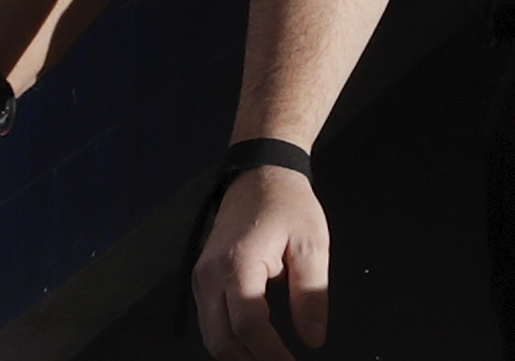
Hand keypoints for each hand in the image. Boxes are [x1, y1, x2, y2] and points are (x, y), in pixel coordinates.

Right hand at [190, 165, 329, 359]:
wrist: (259, 172)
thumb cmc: (287, 203)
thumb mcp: (311, 245)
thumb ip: (312, 295)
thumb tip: (313, 339)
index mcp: (237, 264)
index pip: (249, 328)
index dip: (272, 357)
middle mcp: (210, 274)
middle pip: (221, 342)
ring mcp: (201, 277)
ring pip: (212, 337)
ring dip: (239, 357)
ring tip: (270, 360)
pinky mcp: (203, 278)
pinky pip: (211, 323)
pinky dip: (231, 342)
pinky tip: (255, 349)